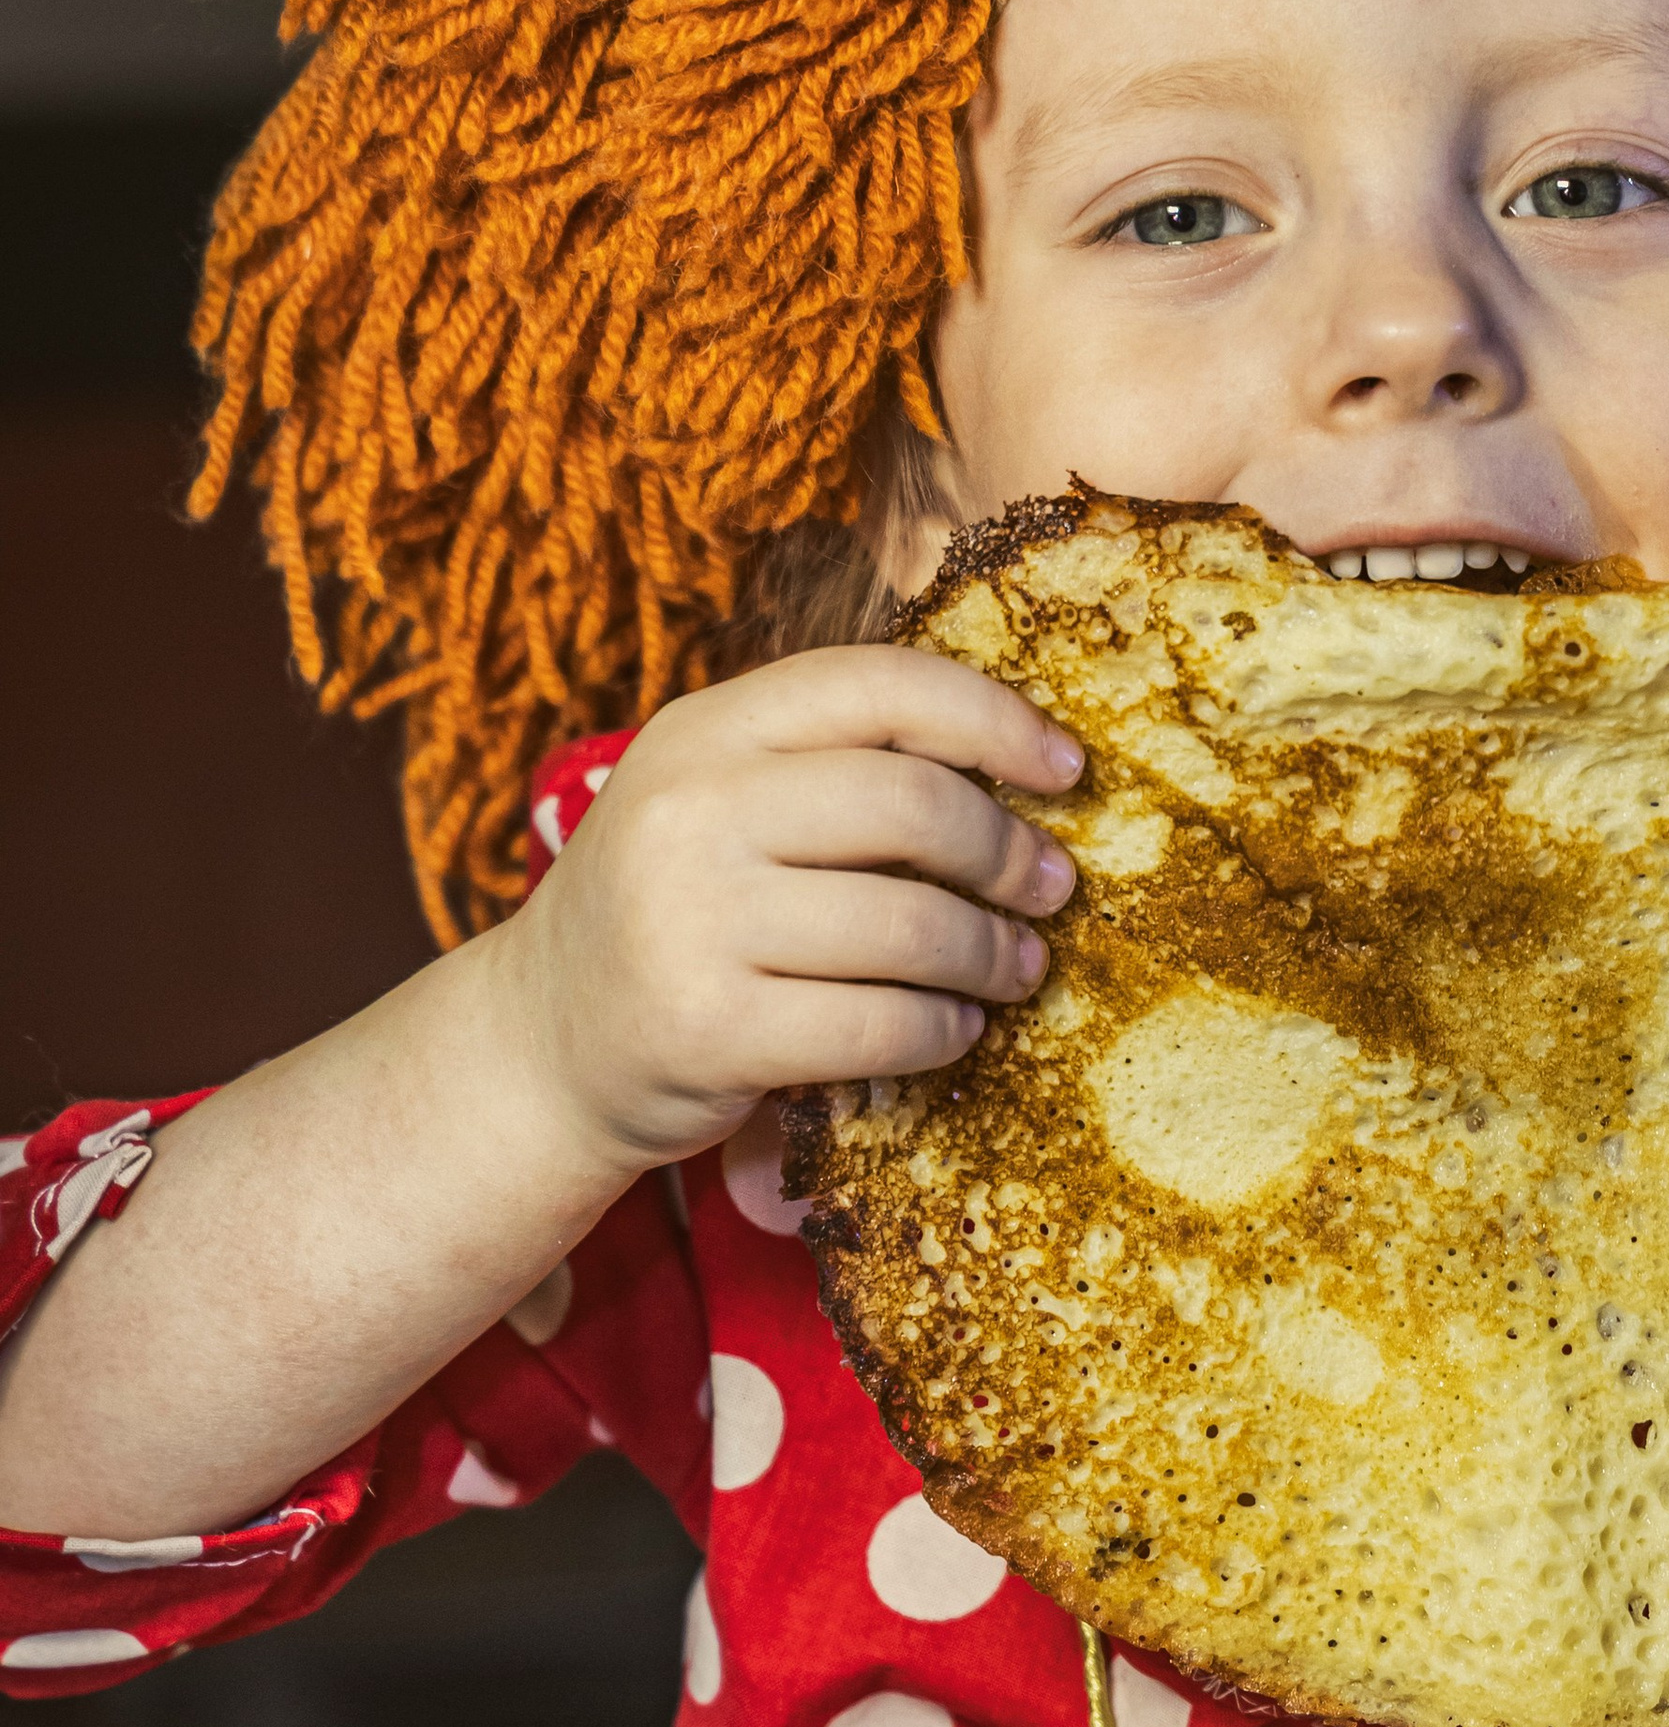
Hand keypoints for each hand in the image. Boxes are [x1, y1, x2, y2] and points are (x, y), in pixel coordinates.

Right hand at [492, 646, 1083, 1170]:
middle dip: (1007, 852)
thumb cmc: (673, 911)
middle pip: (913, 805)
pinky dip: (945, 1031)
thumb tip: (1022, 774)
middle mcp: (689, 810)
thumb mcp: (720, 803)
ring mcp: (692, 921)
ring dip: (992, 955)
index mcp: (704, 730)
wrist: (543, 1041)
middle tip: (1048, 888)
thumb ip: (834, 769)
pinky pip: (882, 1026)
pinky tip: (956, 1028)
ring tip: (1015, 968)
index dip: (994, 719)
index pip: (880, 686)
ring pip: (911, 926)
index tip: (1066, 769)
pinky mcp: (710, 1030)